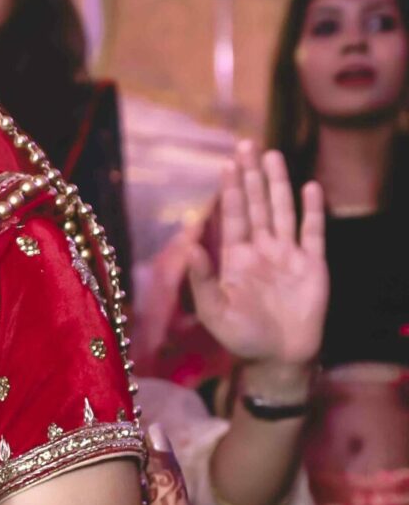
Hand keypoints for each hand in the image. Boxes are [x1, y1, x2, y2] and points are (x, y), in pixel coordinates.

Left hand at [188, 142, 327, 368]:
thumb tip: (189, 245)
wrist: (279, 360)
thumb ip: (201, 279)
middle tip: (247, 144)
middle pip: (257, 205)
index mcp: (237, 258)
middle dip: (252, 176)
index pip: (234, 216)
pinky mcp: (313, 265)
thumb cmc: (243, 339)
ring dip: (278, 184)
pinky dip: (313, 210)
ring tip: (272, 155)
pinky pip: (314, 231)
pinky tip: (310, 187)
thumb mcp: (215, 311)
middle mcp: (263, 250)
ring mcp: (289, 255)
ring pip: (283, 211)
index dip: (232, 190)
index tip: (228, 163)